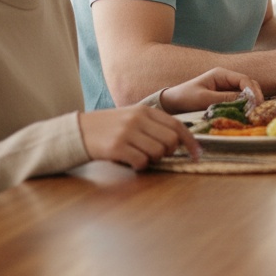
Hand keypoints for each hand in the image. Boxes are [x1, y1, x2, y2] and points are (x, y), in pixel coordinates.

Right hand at [78, 105, 199, 168]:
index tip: (197, 154)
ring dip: (152, 160)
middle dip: (168, 152)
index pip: (177, 125)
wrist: (78, 131)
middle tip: (156, 155)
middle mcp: (138, 119)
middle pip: (170, 141)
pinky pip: (141, 162)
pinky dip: (139, 165)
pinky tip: (129, 161)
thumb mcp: (132, 118)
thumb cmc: (109, 127)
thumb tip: (179, 141)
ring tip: (139, 156)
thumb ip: (153, 125)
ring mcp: (127, 132)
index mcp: (145, 110)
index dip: (190, 141)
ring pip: (157, 152)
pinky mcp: (116, 147)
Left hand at [158, 68, 263, 113]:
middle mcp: (226, 79)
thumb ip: (224, 99)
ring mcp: (226, 88)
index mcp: (221, 74)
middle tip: (258, 111)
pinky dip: (244, 107)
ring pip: (246, 93)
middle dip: (255, 96)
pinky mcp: (225, 98)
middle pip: (249, 85)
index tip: (256, 104)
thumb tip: (245, 102)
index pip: (244, 79)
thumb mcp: (203, 99)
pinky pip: (239, 101)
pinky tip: (245, 115)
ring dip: (251, 102)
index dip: (252, 91)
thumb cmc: (184, 98)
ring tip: (253, 114)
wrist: (171, 104)